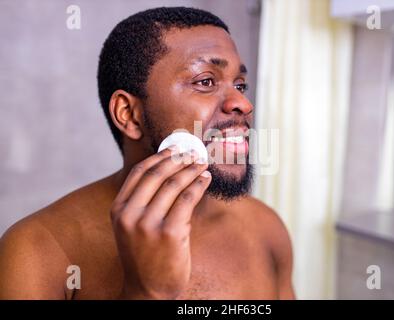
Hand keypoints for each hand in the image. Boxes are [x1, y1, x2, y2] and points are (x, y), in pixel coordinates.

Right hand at [110, 147, 210, 298]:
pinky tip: (205, 180)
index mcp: (119, 209)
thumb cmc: (144, 255)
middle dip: (178, 160)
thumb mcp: (132, 226)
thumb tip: (169, 170)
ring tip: (202, 164)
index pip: (139, 172)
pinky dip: (199, 185)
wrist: (148, 289)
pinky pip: (187, 199)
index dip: (159, 157)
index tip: (174, 150)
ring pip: (174, 185)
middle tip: (192, 153)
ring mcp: (148, 224)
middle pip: (157, 175)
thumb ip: (143, 201)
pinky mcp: (169, 233)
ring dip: (191, 170)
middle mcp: (130, 214)